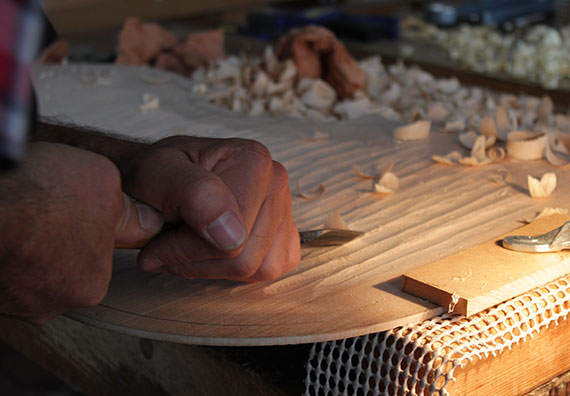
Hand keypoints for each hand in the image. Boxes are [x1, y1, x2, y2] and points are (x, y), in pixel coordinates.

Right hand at [0, 142, 162, 322]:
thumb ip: (129, 212)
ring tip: (19, 215)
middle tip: (44, 211)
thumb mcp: (105, 185)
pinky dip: (2, 250)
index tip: (73, 212)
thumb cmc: (40, 192)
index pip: (96, 261)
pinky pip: (1, 271)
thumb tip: (147, 222)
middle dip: (54, 243)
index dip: (86, 231)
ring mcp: (9, 303)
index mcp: (90, 286)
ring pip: (26, 272)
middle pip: (59, 270)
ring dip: (23, 249)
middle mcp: (49, 305)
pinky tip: (3, 224)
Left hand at [121, 136, 299, 281]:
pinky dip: (236, 270)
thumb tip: (231, 235)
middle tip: (165, 246)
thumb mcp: (154, 173)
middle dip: (198, 262)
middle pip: (247, 258)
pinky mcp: (285, 232)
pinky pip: (269, 269)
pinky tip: (211, 249)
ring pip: (259, 269)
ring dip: (214, 268)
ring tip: (186, 247)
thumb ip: (191, 194)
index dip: (184, 250)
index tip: (155, 243)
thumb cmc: (157, 175)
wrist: (161, 176)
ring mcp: (284, 208)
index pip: (230, 239)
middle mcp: (275, 181)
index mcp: (252, 160)